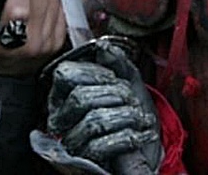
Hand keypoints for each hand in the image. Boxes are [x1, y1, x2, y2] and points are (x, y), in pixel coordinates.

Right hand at [32, 37, 161, 173]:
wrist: (145, 150)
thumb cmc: (132, 115)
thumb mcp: (128, 82)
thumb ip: (117, 62)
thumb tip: (103, 46)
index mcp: (65, 94)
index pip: (65, 75)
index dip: (93, 72)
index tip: (113, 77)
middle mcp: (62, 118)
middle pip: (80, 97)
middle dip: (114, 95)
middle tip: (131, 99)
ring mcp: (72, 141)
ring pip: (93, 121)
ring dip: (125, 116)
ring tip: (138, 118)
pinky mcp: (86, 162)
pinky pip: (100, 146)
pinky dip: (126, 138)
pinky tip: (137, 135)